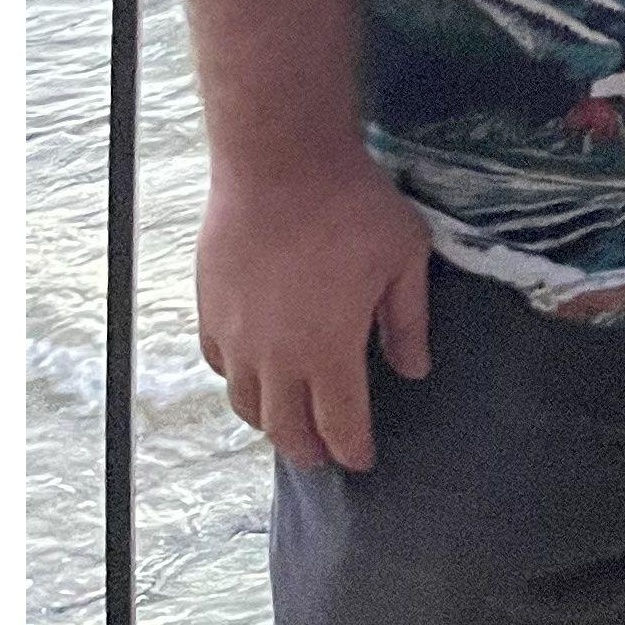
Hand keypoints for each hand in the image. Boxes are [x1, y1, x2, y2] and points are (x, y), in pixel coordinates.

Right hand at [195, 154, 437, 470]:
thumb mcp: (404, 258)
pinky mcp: (210, 312)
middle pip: (286, 429)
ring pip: (246, 405)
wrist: (280, 163)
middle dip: (310, 450)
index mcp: (329, 352)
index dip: (352, 450)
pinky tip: (254, 375)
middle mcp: (276, 358)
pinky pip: (220, 366)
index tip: (362, 462)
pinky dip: (239, 382)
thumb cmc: (351, 206)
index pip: (339, 425)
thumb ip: (408, 321)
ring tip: (289, 422)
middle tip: (326, 455)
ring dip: (270, 422)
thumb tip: (414, 370)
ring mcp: (236, 338)